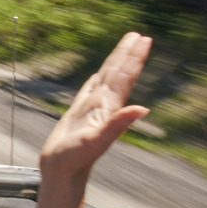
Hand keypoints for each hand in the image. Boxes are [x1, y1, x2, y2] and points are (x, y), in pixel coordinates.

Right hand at [40, 32, 151, 182]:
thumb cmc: (75, 159)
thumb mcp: (97, 141)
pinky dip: (96, 77)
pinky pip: (90, 88)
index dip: (134, 58)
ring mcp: (92, 108)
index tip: (144, 40)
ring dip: (116, 62)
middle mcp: (104, 105)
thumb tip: (144, 109)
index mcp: (109, 107)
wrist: (62, 172)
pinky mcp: (79, 112)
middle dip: (128, 54)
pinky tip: (99, 74)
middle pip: (119, 73)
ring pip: (106, 78)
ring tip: (124, 47)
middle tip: (139, 35)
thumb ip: (119, 124)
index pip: (125, 76)